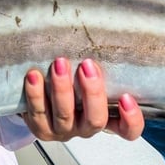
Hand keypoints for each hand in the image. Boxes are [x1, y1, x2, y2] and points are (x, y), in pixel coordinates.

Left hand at [22, 57, 143, 141]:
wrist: (41, 98)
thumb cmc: (74, 83)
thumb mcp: (91, 78)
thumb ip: (99, 68)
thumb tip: (106, 33)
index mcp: (107, 119)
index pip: (128, 130)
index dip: (131, 119)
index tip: (126, 97)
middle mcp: (86, 128)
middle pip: (95, 120)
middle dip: (92, 92)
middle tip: (87, 66)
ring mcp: (63, 131)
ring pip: (64, 115)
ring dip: (62, 89)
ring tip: (59, 64)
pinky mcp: (41, 129)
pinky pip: (37, 113)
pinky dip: (35, 94)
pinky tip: (34, 76)